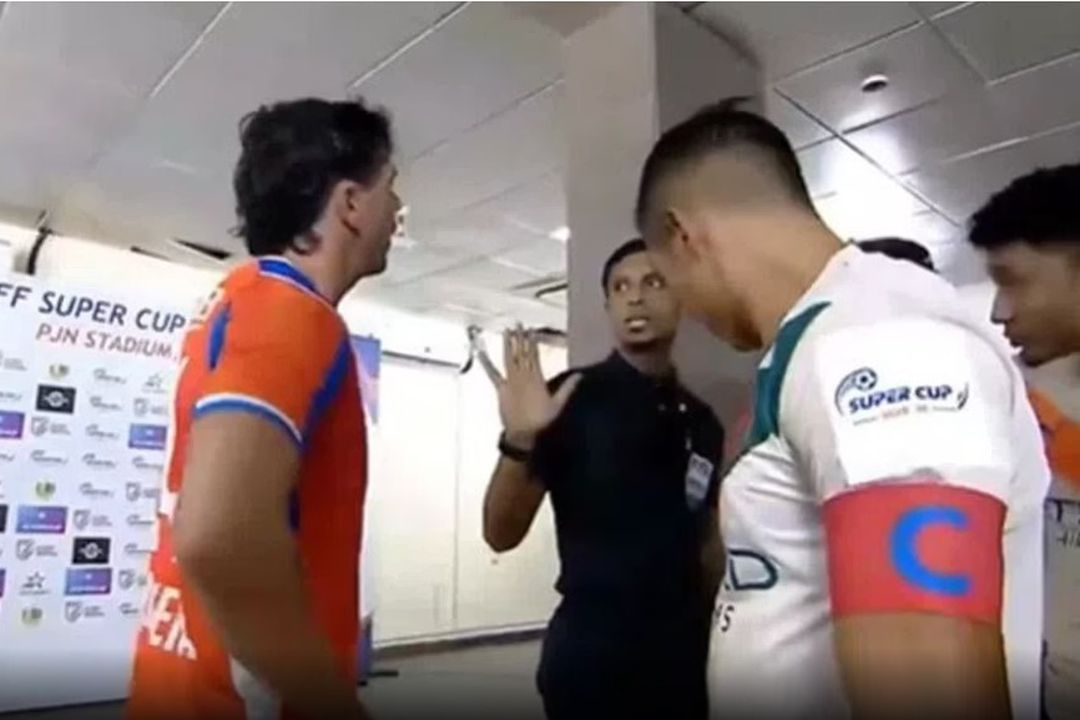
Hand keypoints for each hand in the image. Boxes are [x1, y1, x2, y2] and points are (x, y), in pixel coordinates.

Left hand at [478, 325, 580, 449]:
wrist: (523, 434)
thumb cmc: (542, 420)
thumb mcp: (558, 404)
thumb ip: (568, 388)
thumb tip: (580, 375)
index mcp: (536, 378)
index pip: (533, 355)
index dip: (532, 341)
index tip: (531, 330)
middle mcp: (522, 376)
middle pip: (521, 353)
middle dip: (520, 338)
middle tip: (518, 324)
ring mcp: (510, 382)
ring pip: (508, 359)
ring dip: (508, 344)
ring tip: (507, 331)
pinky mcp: (501, 390)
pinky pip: (493, 375)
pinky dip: (487, 364)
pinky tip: (481, 354)